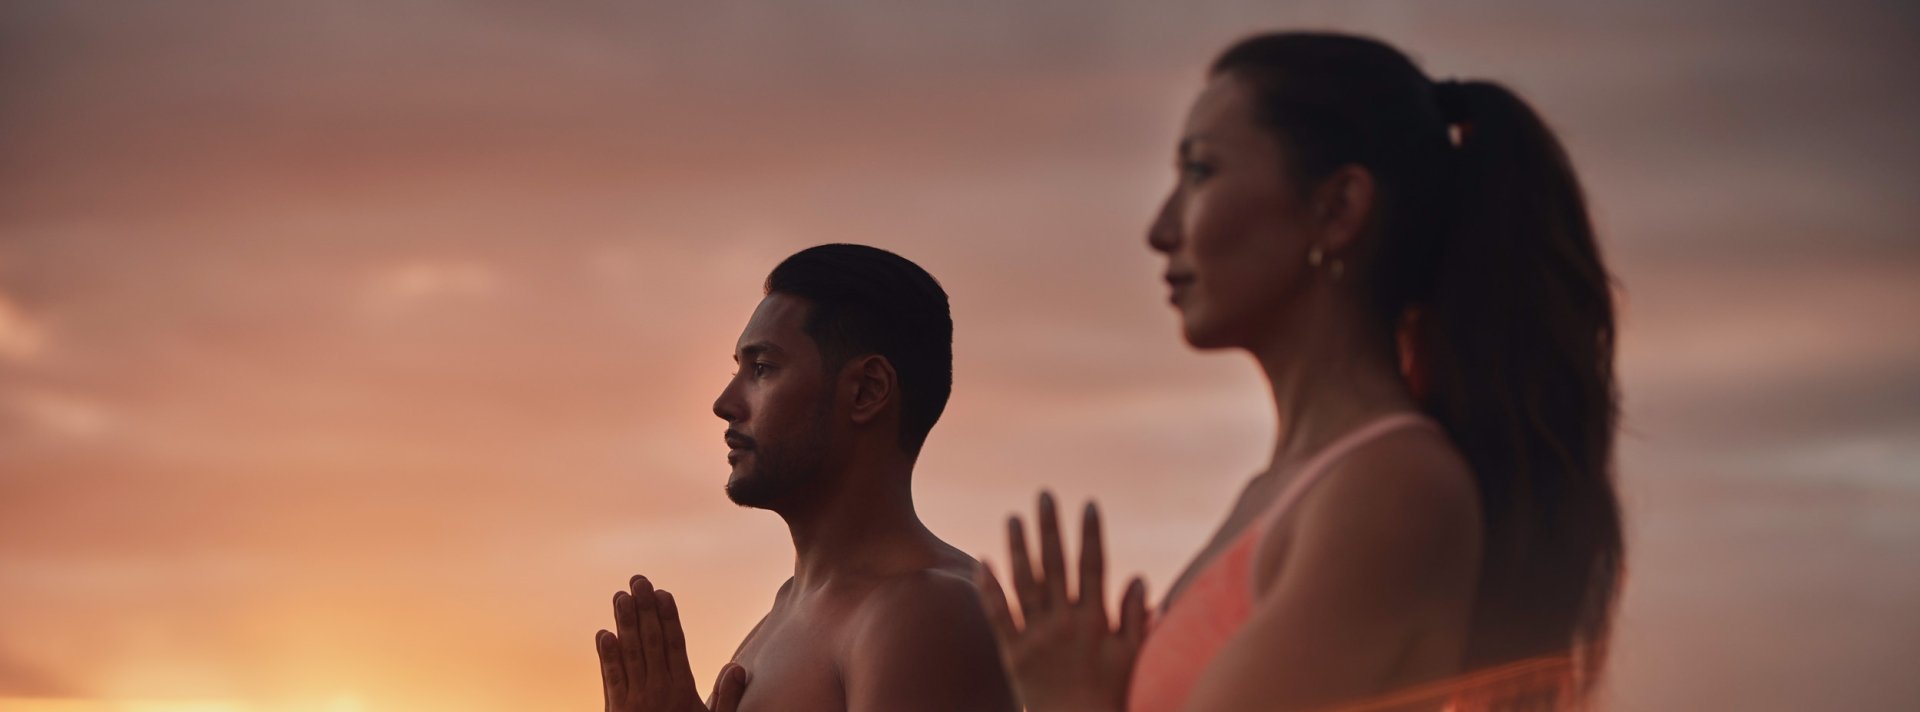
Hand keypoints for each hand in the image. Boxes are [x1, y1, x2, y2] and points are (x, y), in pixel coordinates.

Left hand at [596, 575, 748, 711]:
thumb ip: (726, 698)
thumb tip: (737, 666)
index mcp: (682, 692)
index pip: (674, 645)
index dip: (667, 617)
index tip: (663, 593)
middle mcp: (657, 692)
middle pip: (650, 642)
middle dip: (643, 609)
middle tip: (638, 579)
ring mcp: (634, 701)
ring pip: (629, 654)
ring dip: (623, 623)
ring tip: (619, 596)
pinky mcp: (616, 711)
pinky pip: (611, 679)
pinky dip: (606, 657)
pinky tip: (603, 635)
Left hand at [975, 492, 1148, 711]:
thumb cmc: (1111, 697)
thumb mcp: (1132, 657)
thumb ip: (1136, 617)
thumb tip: (1140, 579)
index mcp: (1095, 620)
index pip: (1094, 566)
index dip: (1090, 534)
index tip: (1088, 504)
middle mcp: (1064, 622)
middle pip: (1055, 564)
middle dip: (1050, 527)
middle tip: (1043, 495)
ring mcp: (1036, 636)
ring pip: (1024, 582)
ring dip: (1018, 547)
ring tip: (1012, 517)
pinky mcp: (1013, 653)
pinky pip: (998, 615)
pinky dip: (989, 588)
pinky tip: (982, 561)